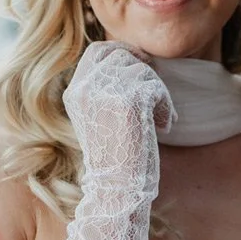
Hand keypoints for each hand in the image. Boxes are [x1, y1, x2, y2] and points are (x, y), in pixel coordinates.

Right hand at [62, 41, 175, 195]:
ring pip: (143, 70)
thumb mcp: (100, 116)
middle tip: (153, 97)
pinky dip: (166, 106)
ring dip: (157, 93)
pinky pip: (156, 88)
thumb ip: (107, 88)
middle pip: (123, 56)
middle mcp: (85, 88)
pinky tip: (163, 126)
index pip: (98, 51)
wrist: (117, 188)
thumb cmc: (116, 156)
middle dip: (143, 74)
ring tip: (157, 119)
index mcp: (74, 92)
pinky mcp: (129, 102)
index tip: (141, 70)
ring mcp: (105, 93)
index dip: (122, 54)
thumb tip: (135, 58)